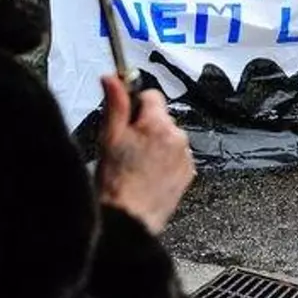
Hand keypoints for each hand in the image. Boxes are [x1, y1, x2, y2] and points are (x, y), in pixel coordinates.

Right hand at [97, 78, 194, 234]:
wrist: (130, 219)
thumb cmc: (117, 183)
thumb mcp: (109, 138)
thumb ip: (115, 103)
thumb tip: (112, 78)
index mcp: (158, 124)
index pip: (151, 95)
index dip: (135, 105)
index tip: (127, 119)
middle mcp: (177, 137)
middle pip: (160, 117)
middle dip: (146, 127)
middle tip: (128, 148)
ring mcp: (185, 156)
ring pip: (169, 137)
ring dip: (156, 145)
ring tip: (138, 165)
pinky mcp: (188, 172)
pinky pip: (177, 156)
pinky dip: (165, 161)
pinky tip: (149, 174)